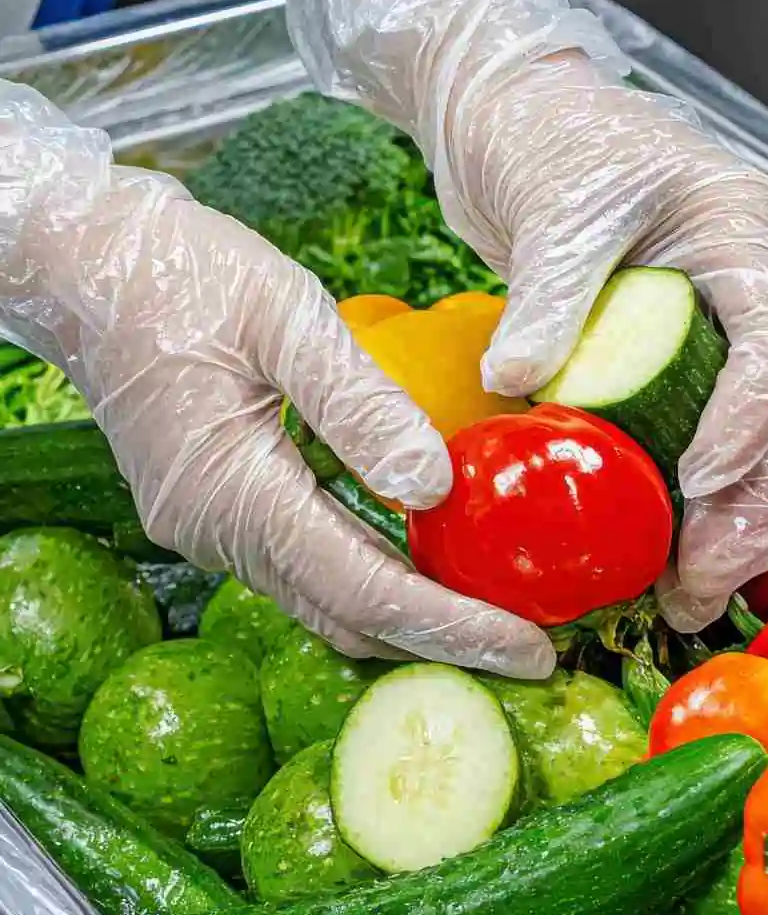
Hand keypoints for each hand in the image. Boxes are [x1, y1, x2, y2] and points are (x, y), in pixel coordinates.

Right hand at [0, 83, 553, 675]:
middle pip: (347, 616)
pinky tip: (429, 567)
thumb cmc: (180, 273)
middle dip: (444, 643)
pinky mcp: (215, 511)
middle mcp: (216, 531)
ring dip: (409, 620)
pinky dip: (372, 580)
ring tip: (498, 618)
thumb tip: (438, 487)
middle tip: (537, 649)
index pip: (364, 590)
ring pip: (324, 601)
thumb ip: (361, 406)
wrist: (83, 265)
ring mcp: (209, 527)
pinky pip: (304, 567)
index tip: (531, 649)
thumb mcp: (285, 317)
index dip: (453, 629)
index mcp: (233, 491)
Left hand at [287, 0, 767, 629]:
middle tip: (703, 586)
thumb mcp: (553, 204)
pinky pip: (683, 434)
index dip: (747, 420)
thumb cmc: (540, 126)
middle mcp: (736, 284)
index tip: (701, 482)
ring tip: (685, 599)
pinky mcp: (659, 351)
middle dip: (745, 507)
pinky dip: (673, 497)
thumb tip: (520, 386)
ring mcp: (704, 320)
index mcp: (736, 232)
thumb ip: (552, 295)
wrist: (500, 105)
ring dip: (719, 520)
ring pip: (740, 437)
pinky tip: (652, 557)